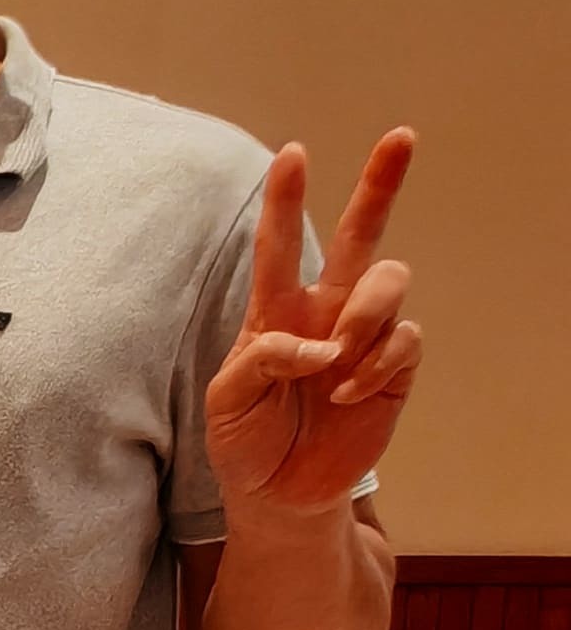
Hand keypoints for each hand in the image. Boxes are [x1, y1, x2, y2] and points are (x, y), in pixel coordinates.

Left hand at [208, 131, 419, 514]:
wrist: (280, 492)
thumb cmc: (246, 440)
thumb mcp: (227, 401)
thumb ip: (259, 360)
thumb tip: (316, 344)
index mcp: (275, 312)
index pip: (277, 246)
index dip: (285, 199)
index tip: (292, 152)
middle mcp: (325, 311)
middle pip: (359, 235)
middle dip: (380, 185)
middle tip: (400, 137)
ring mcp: (364, 335)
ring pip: (387, 280)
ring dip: (362, 316)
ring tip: (335, 363)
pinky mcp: (393, 365)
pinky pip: (403, 338)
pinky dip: (374, 364)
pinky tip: (346, 395)